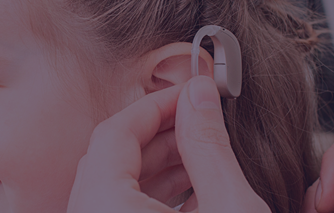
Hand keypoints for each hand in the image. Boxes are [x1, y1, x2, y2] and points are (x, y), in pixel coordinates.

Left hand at [67, 76, 269, 212]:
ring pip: (113, 189)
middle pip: (110, 160)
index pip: (114, 134)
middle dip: (160, 135)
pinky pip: (118, 212)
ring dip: (157, 167)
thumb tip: (200, 98)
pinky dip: (150, 198)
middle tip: (199, 119)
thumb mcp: (230, 207)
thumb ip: (210, 147)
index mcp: (103, 209)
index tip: (189, 94)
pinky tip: (191, 191)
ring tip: (202, 154)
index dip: (156, 106)